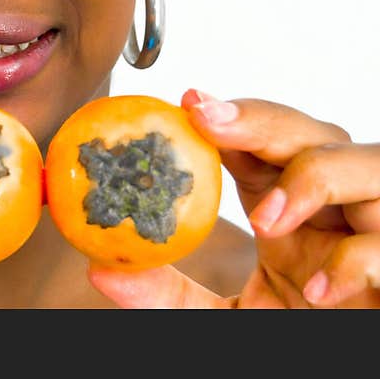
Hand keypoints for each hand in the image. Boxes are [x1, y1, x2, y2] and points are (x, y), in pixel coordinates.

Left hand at [87, 89, 379, 307]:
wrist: (335, 370)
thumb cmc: (292, 334)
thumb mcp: (222, 317)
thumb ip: (169, 295)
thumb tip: (103, 272)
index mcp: (289, 206)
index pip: (263, 142)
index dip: (229, 115)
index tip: (187, 103)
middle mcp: (336, 208)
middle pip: (316, 134)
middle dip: (263, 121)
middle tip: (210, 122)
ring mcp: (376, 229)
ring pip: (371, 165)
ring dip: (315, 179)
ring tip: (267, 219)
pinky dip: (359, 258)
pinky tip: (317, 289)